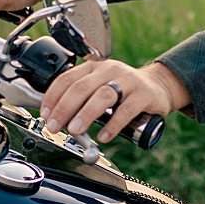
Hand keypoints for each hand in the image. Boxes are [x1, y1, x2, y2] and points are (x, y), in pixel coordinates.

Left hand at [39, 56, 191, 143]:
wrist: (159, 87)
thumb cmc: (124, 91)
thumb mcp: (100, 87)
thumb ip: (80, 99)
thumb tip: (53, 118)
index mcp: (95, 67)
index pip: (67, 79)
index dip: (53, 97)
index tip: (45, 115)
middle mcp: (110, 70)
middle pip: (82, 87)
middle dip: (64, 108)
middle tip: (55, 126)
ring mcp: (128, 81)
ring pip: (103, 95)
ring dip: (85, 114)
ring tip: (74, 130)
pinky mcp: (144, 94)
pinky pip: (126, 110)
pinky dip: (113, 125)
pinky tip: (104, 136)